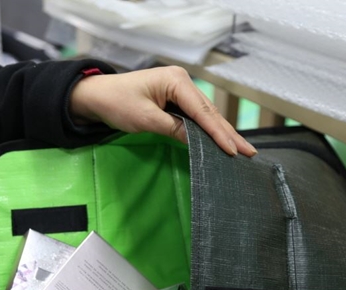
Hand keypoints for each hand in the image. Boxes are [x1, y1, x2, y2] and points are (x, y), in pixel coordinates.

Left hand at [69, 66, 256, 156]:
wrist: (96, 96)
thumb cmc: (116, 103)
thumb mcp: (145, 119)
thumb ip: (173, 129)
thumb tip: (198, 142)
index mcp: (176, 80)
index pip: (202, 111)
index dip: (218, 133)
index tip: (234, 150)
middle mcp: (181, 81)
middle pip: (209, 112)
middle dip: (227, 134)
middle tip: (249, 153)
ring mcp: (179, 89)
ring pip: (204, 115)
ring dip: (220, 133)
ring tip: (241, 150)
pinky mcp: (174, 99)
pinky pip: (195, 116)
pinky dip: (206, 130)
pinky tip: (219, 142)